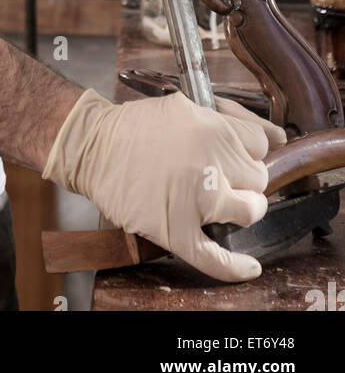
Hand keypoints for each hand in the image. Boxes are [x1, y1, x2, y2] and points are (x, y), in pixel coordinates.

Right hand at [42, 87, 287, 281]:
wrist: (93, 146)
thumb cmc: (137, 126)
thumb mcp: (185, 105)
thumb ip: (232, 117)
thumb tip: (280, 137)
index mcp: (213, 128)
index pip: (260, 144)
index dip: (247, 150)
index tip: (234, 154)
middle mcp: (210, 162)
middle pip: (258, 178)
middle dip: (244, 177)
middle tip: (221, 176)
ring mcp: (196, 199)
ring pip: (249, 211)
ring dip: (242, 208)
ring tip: (223, 202)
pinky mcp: (176, 229)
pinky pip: (215, 257)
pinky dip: (234, 267)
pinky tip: (249, 267)